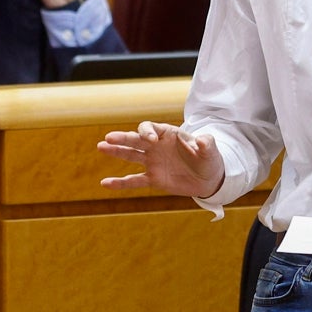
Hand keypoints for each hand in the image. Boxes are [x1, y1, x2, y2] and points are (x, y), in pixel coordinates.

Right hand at [97, 121, 225, 198]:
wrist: (209, 179)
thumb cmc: (209, 159)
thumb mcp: (211, 150)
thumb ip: (206, 144)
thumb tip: (201, 141)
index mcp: (169, 135)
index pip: (152, 128)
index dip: (148, 132)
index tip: (150, 140)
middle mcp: (157, 147)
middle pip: (136, 139)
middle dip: (123, 138)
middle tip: (109, 138)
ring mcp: (153, 163)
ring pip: (131, 155)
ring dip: (116, 151)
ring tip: (101, 147)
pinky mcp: (153, 179)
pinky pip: (134, 180)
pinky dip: (120, 183)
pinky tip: (105, 184)